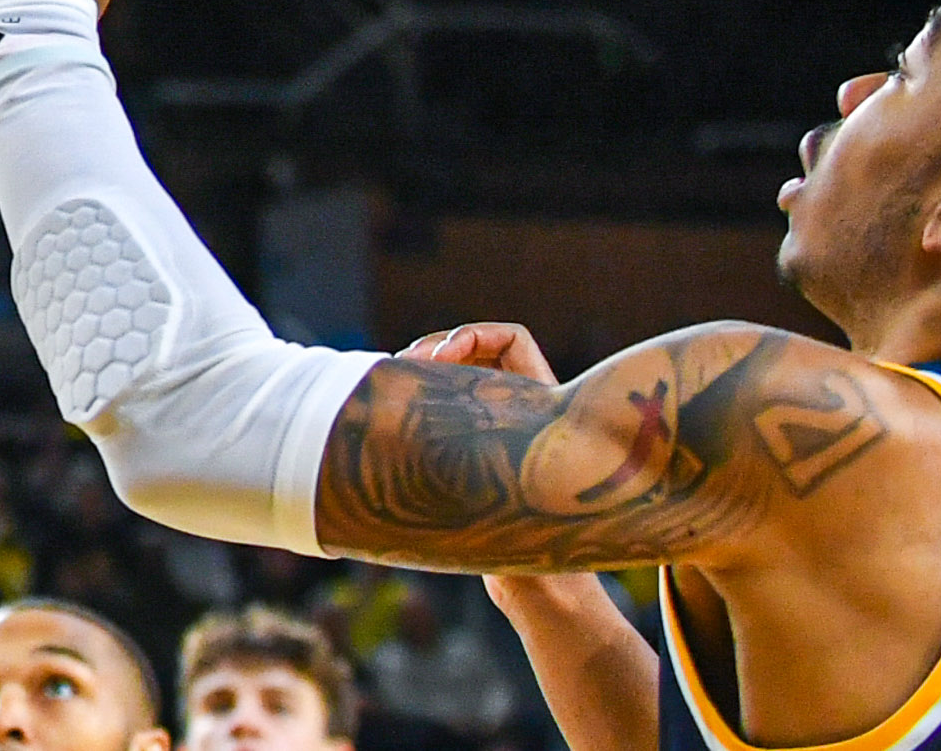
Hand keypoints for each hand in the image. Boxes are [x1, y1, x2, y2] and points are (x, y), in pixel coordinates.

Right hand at [410, 326, 614, 620]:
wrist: (551, 603)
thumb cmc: (549, 563)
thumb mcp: (519, 512)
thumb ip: (485, 477)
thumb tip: (438, 439)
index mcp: (542, 412)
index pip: (511, 341)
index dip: (475, 336)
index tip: (442, 359)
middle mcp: (518, 418)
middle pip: (476, 353)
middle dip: (435, 349)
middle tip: (403, 366)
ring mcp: (494, 440)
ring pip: (454, 384)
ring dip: (420, 377)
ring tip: (389, 389)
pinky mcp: (473, 465)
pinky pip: (442, 418)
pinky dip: (416, 410)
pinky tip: (390, 422)